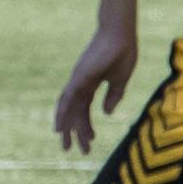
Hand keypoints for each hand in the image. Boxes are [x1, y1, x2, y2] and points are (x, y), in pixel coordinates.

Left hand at [54, 24, 138, 152]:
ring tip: (64, 144)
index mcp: (91, 84)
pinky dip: (62, 112)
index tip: (90, 142)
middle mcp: (80, 83)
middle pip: (74, 112)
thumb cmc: (122, 51)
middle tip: (71, 150)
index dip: (86, 126)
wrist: (121, 33)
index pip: (84, 109)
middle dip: (74, 131)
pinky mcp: (79, 76)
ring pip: (69, 108)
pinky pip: (68, 98)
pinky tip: (60, 126)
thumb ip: (114, 96)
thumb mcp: (120, 79)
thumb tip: (106, 113)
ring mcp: (78, 79)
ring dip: (66, 127)